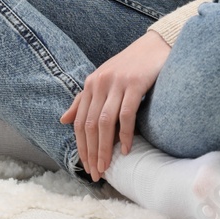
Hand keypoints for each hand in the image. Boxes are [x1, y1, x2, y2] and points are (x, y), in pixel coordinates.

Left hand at [60, 29, 170, 180]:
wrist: (156, 45)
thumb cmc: (131, 66)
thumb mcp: (104, 80)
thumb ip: (83, 100)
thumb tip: (63, 120)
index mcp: (91, 84)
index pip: (80, 122)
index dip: (81, 147)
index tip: (87, 167)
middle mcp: (100, 83)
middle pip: (90, 125)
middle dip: (91, 152)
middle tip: (96, 173)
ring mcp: (117, 83)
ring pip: (105, 122)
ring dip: (105, 148)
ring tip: (107, 166)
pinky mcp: (135, 83)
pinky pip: (126, 114)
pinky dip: (126, 134)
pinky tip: (127, 149)